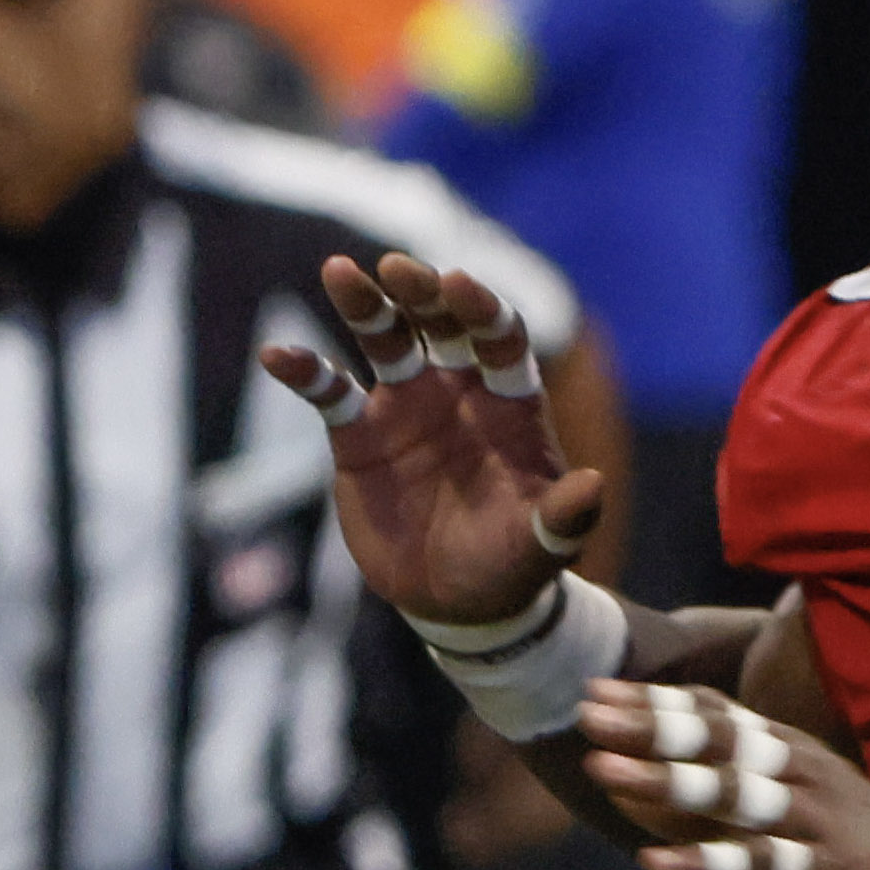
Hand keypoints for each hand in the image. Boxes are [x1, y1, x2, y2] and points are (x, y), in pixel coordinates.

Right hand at [268, 252, 598, 633]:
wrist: (455, 601)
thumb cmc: (510, 565)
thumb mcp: (542, 548)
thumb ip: (565, 518)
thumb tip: (594, 488)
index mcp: (507, 401)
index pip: (498, 337)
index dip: (480, 309)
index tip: (458, 283)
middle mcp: (456, 389)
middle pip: (440, 323)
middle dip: (421, 292)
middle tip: (396, 267)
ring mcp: (405, 406)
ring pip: (384, 340)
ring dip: (364, 305)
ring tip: (338, 271)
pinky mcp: (358, 435)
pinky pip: (329, 392)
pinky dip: (305, 371)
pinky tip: (275, 355)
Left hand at [575, 677, 869, 869]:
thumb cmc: (841, 846)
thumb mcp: (775, 811)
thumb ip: (708, 797)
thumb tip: (627, 784)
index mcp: (785, 751)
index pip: (714, 715)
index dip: (655, 702)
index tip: (594, 689)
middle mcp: (797, 772)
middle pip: (718, 740)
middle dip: (650, 725)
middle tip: (588, 712)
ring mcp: (813, 817)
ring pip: (733, 793)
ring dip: (666, 781)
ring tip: (605, 771)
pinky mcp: (826, 869)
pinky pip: (758, 862)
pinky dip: (704, 861)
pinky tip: (654, 862)